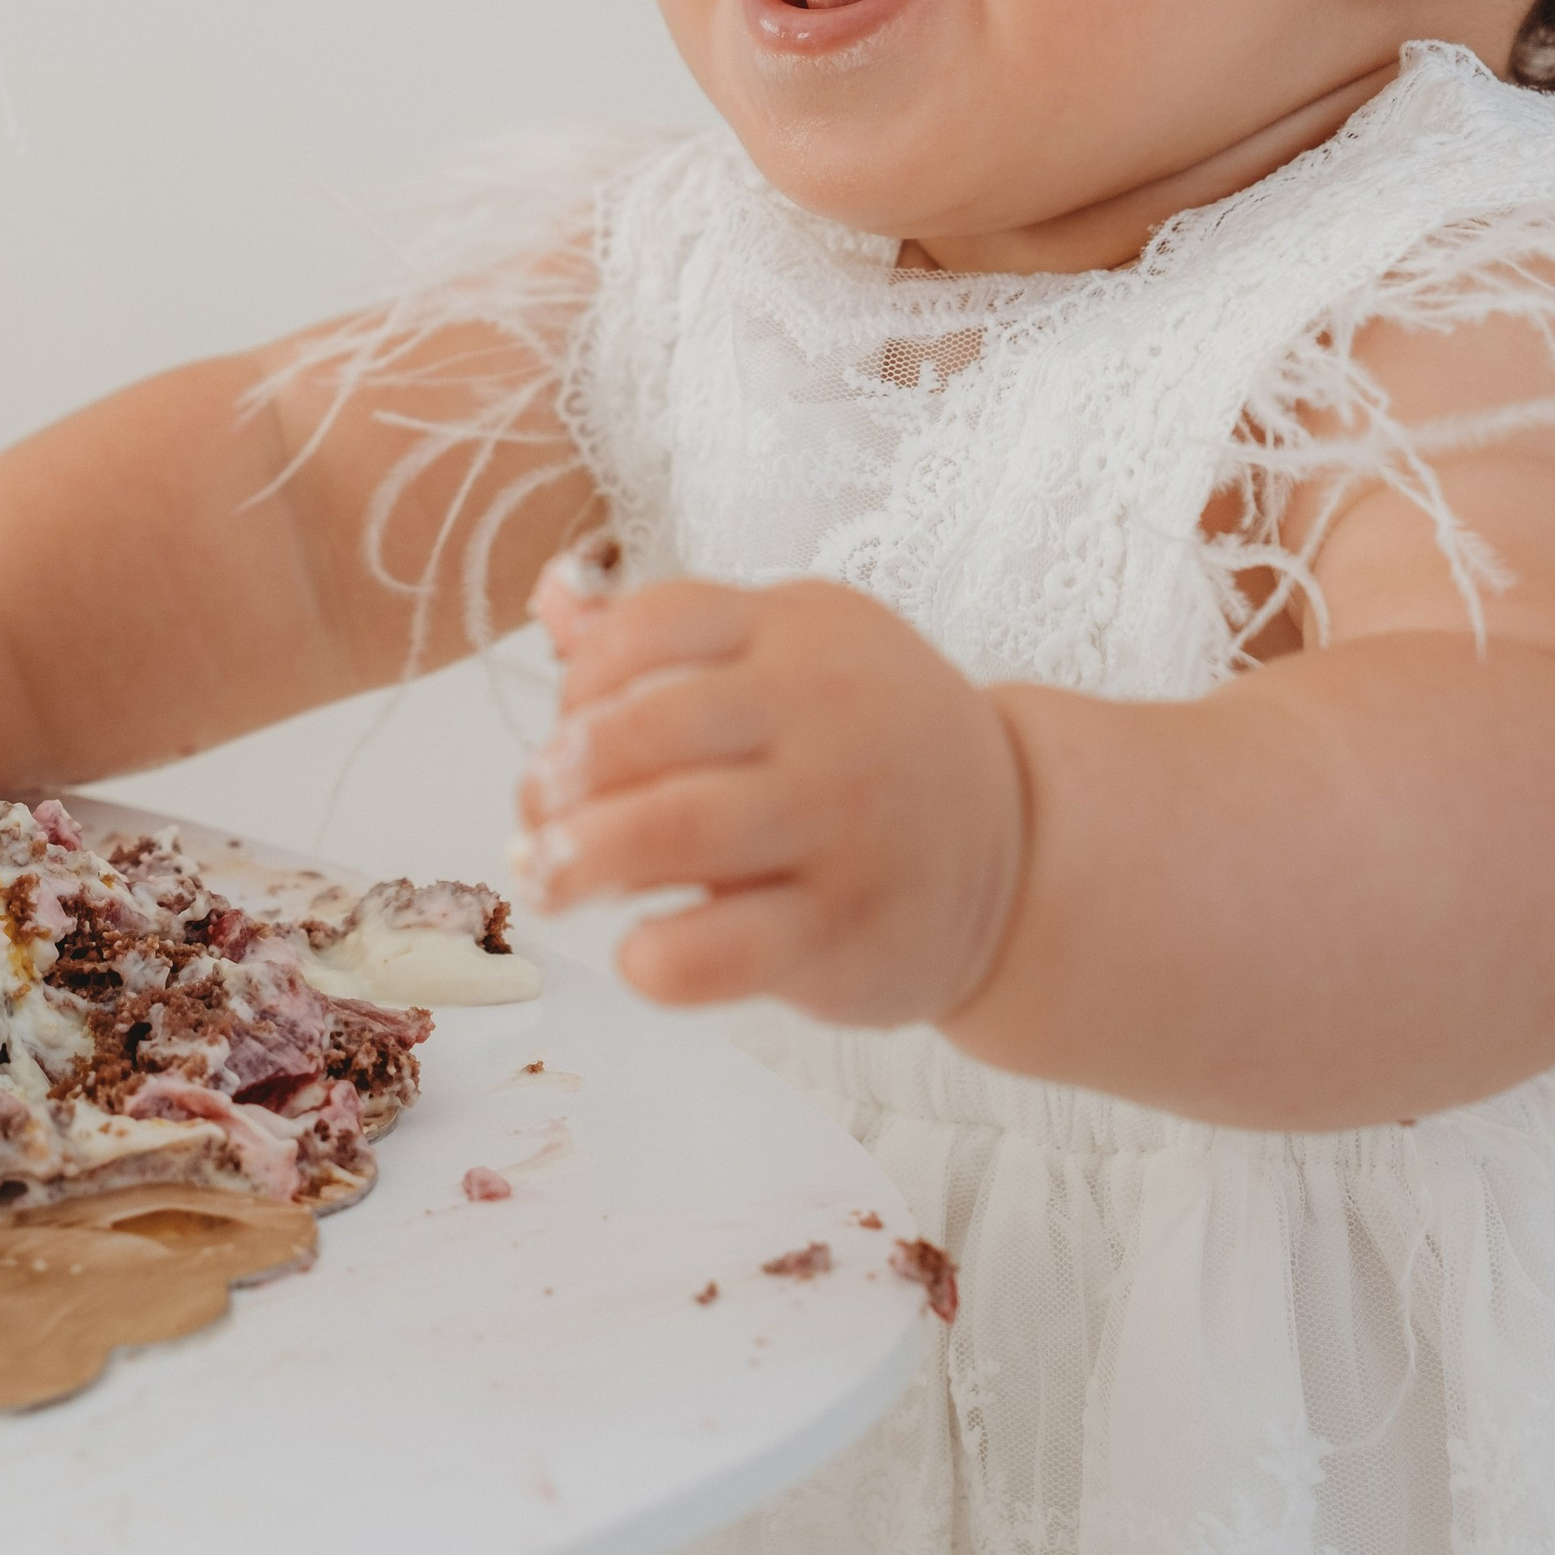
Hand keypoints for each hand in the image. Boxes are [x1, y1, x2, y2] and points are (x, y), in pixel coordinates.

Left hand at [515, 570, 1027, 1024]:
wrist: (1020, 846)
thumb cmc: (868, 744)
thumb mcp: (790, 656)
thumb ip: (669, 640)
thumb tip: (551, 597)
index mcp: (797, 630)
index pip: (652, 624)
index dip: (579, 680)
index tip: (566, 729)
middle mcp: (822, 714)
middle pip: (649, 728)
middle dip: (559, 777)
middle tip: (534, 820)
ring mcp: (839, 822)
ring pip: (675, 830)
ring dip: (579, 859)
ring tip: (550, 878)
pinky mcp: (844, 929)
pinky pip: (720, 949)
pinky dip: (653, 956)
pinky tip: (640, 950)